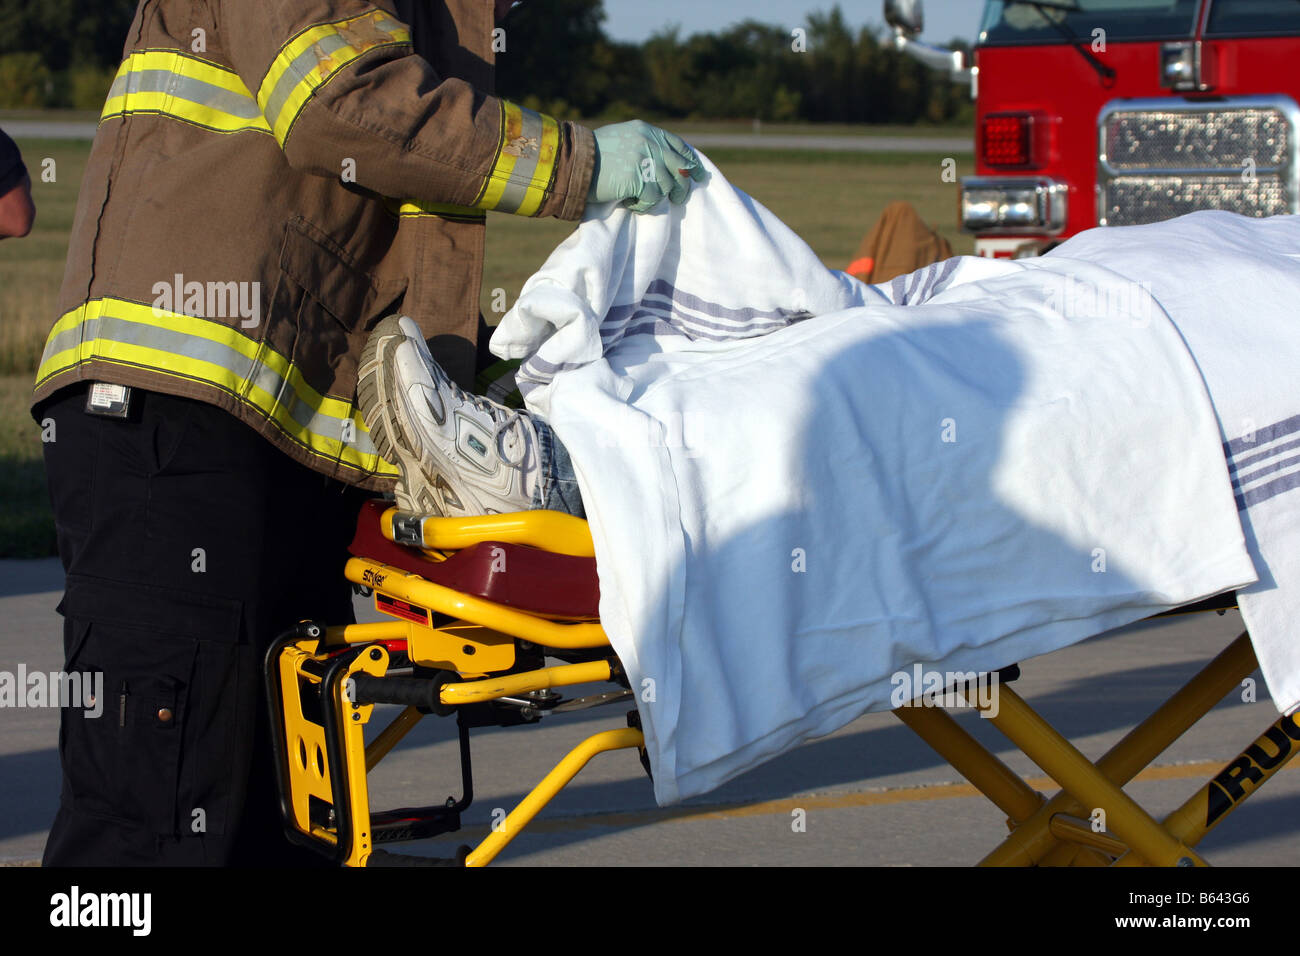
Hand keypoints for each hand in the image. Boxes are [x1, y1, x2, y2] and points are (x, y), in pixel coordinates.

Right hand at [587, 121, 705, 212]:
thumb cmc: (593, 155)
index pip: (679, 146)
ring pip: (666, 186)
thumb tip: (665, 163)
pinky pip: (652, 198)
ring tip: (642, 201)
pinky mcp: (639, 179)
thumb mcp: (621, 139)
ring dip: (657, 198)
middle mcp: (649, 142)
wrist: (573, 162)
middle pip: (679, 168)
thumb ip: (643, 146)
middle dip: (682, 186)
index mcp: (646, 131)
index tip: (699, 175)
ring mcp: (645, 160)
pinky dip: (644, 205)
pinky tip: (632, 203)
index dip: (692, 162)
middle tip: (679, 198)